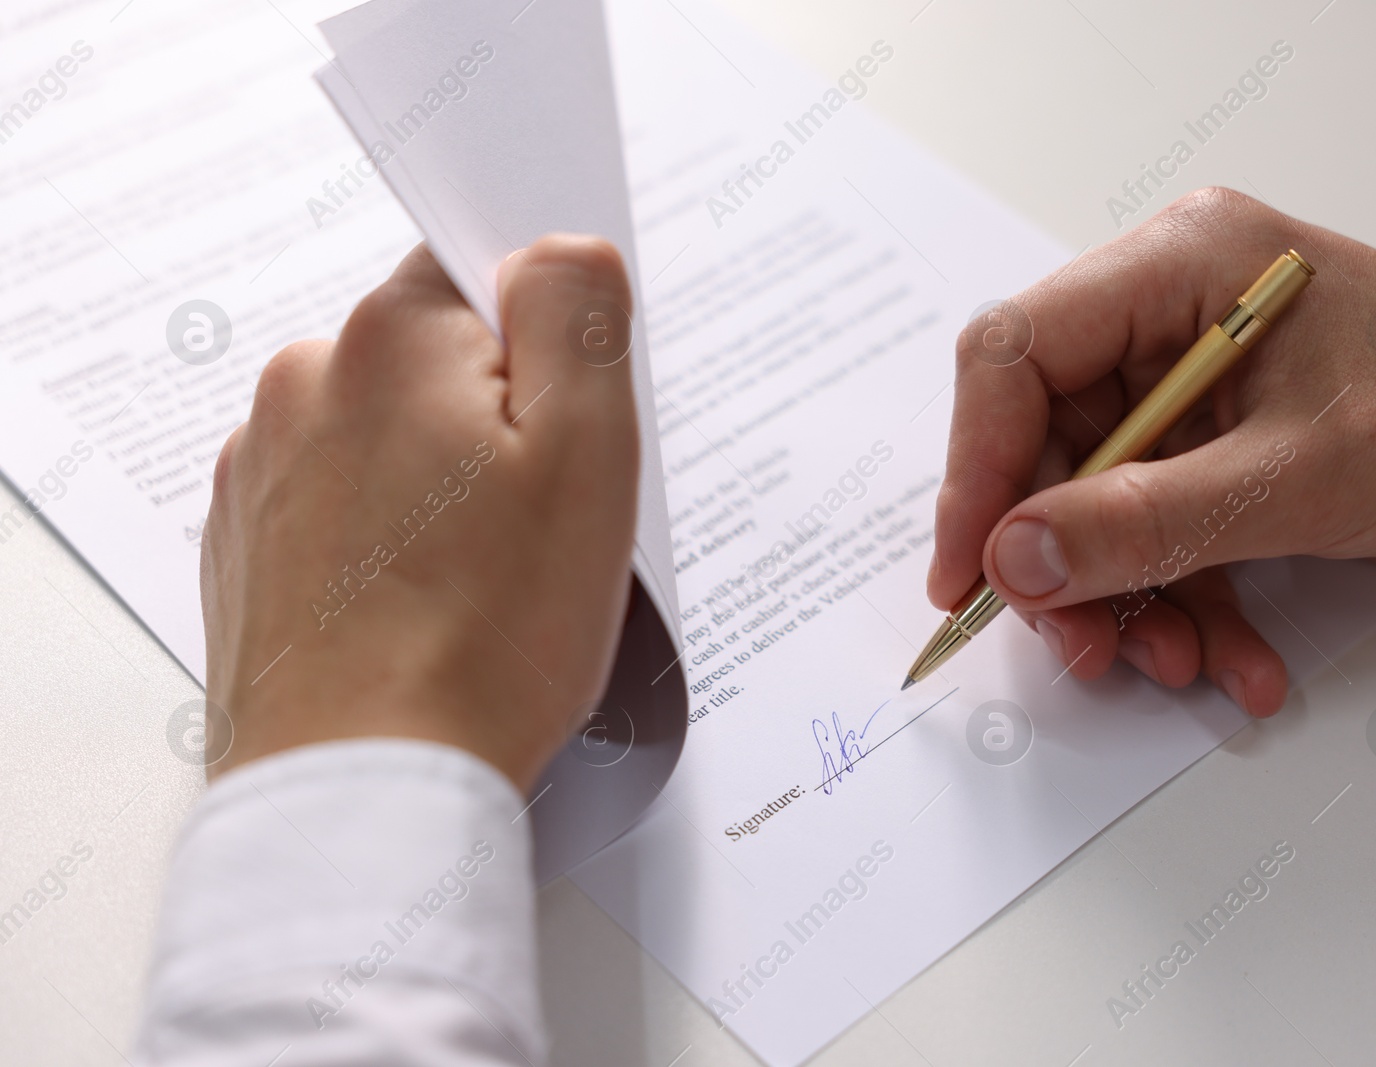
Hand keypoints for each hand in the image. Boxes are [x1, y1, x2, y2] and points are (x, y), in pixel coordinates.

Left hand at [202, 236, 639, 789]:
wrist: (363, 788)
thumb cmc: (485, 640)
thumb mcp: (588, 458)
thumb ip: (579, 317)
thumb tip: (556, 247)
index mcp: (392, 339)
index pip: (486, 272)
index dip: (547, 347)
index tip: (566, 423)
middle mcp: (305, 383)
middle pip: (440, 357)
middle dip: (499, 420)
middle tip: (536, 521)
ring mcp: (263, 465)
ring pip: (393, 432)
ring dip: (442, 481)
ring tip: (477, 579)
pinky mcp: (250, 538)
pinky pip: (344, 499)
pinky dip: (389, 533)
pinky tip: (423, 604)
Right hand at [929, 188, 1375, 716]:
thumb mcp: (1298, 478)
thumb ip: (1142, 521)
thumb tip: (1016, 556)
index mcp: (1181, 267)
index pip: (1018, 354)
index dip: (978, 468)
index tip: (972, 572)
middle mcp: (1172, 316)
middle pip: (1050, 443)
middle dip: (1067, 560)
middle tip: (1084, 642)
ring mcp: (1196, 387)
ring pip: (1099, 504)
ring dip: (1130, 597)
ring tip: (1178, 660)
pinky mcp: (1222, 449)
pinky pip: (1161, 531)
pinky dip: (1187, 601)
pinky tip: (1235, 657)